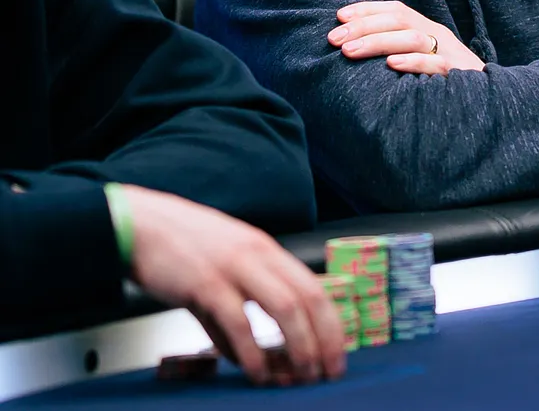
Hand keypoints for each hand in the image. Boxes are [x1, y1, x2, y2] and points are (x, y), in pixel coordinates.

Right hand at [120, 185, 343, 385]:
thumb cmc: (181, 246)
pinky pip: (238, 322)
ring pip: (284, 307)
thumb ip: (236, 310)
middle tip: (329, 372)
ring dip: (299, 346)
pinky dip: (252, 352)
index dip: (332, 324)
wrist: (139, 223)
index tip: (338, 354)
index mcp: (267, 251)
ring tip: (303, 376)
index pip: (315, 288)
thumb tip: (244, 353)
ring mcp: (235, 267)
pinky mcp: (205, 283)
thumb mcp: (222, 269)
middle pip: (309, 299)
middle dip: (325, 339)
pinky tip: (257, 373)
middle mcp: (259, 255)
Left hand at [330, 1, 484, 75]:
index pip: (397, 9)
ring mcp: (449, 54)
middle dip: (364, 26)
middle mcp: (438, 36)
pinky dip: (413, 62)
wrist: (491, 99)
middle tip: (334, 38)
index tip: (338, 16)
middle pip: (400, 20)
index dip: (367, 9)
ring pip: (413, 38)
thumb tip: (355, 45)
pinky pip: (435, 64)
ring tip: (350, 51)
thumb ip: (398, 48)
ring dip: (378, 42)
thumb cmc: (446, 81)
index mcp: (428, 29)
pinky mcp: (457, 75)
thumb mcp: (423, 58)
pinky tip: (391, 65)